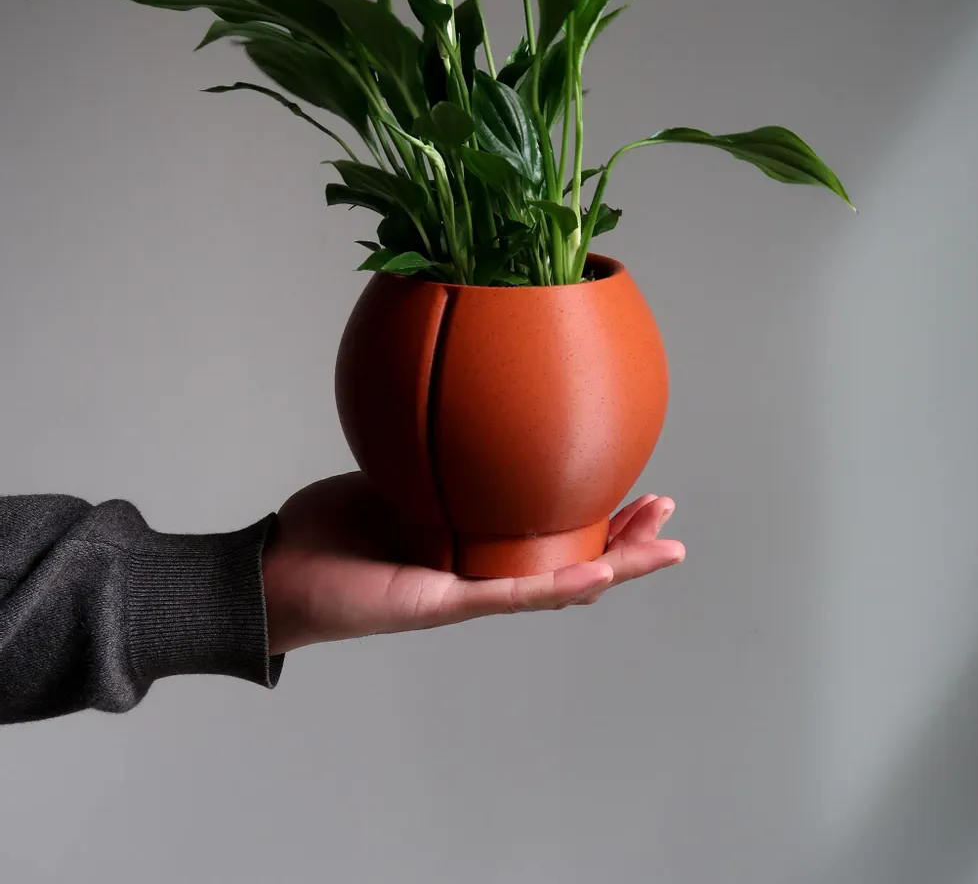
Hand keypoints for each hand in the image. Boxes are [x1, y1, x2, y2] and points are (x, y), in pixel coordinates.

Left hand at [262, 473, 684, 654]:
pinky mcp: (444, 603)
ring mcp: (467, 592)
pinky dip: (560, 583)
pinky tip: (600, 570)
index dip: (599, 517)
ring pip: (558, 585)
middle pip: (571, 562)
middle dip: (626, 542)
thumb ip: (433, 454)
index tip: (636, 485)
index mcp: (475, 546)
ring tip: (663, 550)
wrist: (281, 573)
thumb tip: (457, 404)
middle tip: (667, 516)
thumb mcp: (396, 476)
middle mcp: (482, 573)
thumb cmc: (332, 530)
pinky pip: (513, 593)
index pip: (551, 533)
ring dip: (616, 567)